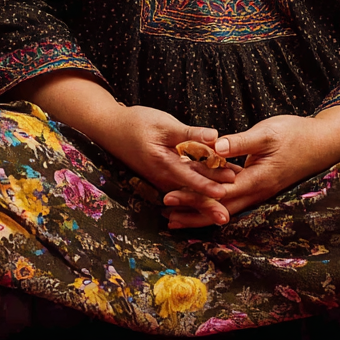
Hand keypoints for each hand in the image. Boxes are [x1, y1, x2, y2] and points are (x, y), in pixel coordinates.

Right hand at [13, 72, 238, 221]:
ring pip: (188, 189)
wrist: (112, 129)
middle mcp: (163, 176)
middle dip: (209, 203)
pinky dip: (199, 185)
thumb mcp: (164, 124)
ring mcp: (162, 178)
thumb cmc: (137, 123)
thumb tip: (215, 136)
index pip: (189, 177)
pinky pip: (183, 183)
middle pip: (190, 191)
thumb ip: (189, 133)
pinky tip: (213, 185)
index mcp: (163, 163)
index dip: (206, 186)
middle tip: (228, 215)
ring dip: (207, 195)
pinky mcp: (163, 174)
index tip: (224, 194)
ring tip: (227, 202)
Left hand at [162, 113, 326, 228]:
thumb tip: (215, 147)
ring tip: (178, 217)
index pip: (217, 194)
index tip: (170, 197)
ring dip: (202, 212)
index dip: (193, 196)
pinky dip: (216, 202)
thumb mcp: (267, 133)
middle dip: (193, 213)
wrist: (321, 142)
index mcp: (256, 179)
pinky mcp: (260, 185)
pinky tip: (203, 200)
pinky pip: (234, 199)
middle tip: (166, 216)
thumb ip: (240, 142)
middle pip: (219, 208)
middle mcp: (257, 191)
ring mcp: (260, 191)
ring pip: (226, 207)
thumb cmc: (294, 133)